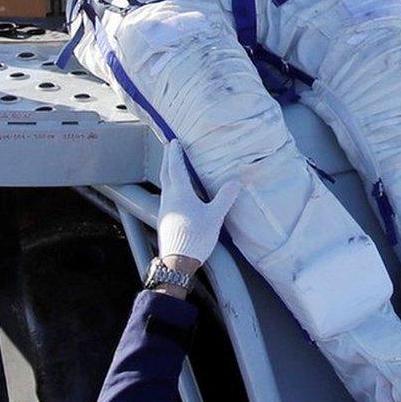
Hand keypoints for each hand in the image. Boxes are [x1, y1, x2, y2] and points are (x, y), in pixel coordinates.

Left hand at [155, 139, 240, 268]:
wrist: (177, 260)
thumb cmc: (196, 236)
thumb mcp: (215, 216)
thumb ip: (224, 197)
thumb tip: (235, 182)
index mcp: (180, 192)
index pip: (175, 167)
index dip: (175, 153)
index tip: (174, 141)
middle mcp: (168, 198)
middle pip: (165, 173)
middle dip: (167, 159)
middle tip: (169, 147)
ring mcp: (165, 209)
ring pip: (164, 184)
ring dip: (167, 172)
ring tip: (173, 166)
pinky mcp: (165, 219)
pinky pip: (166, 195)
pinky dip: (170, 186)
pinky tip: (176, 192)